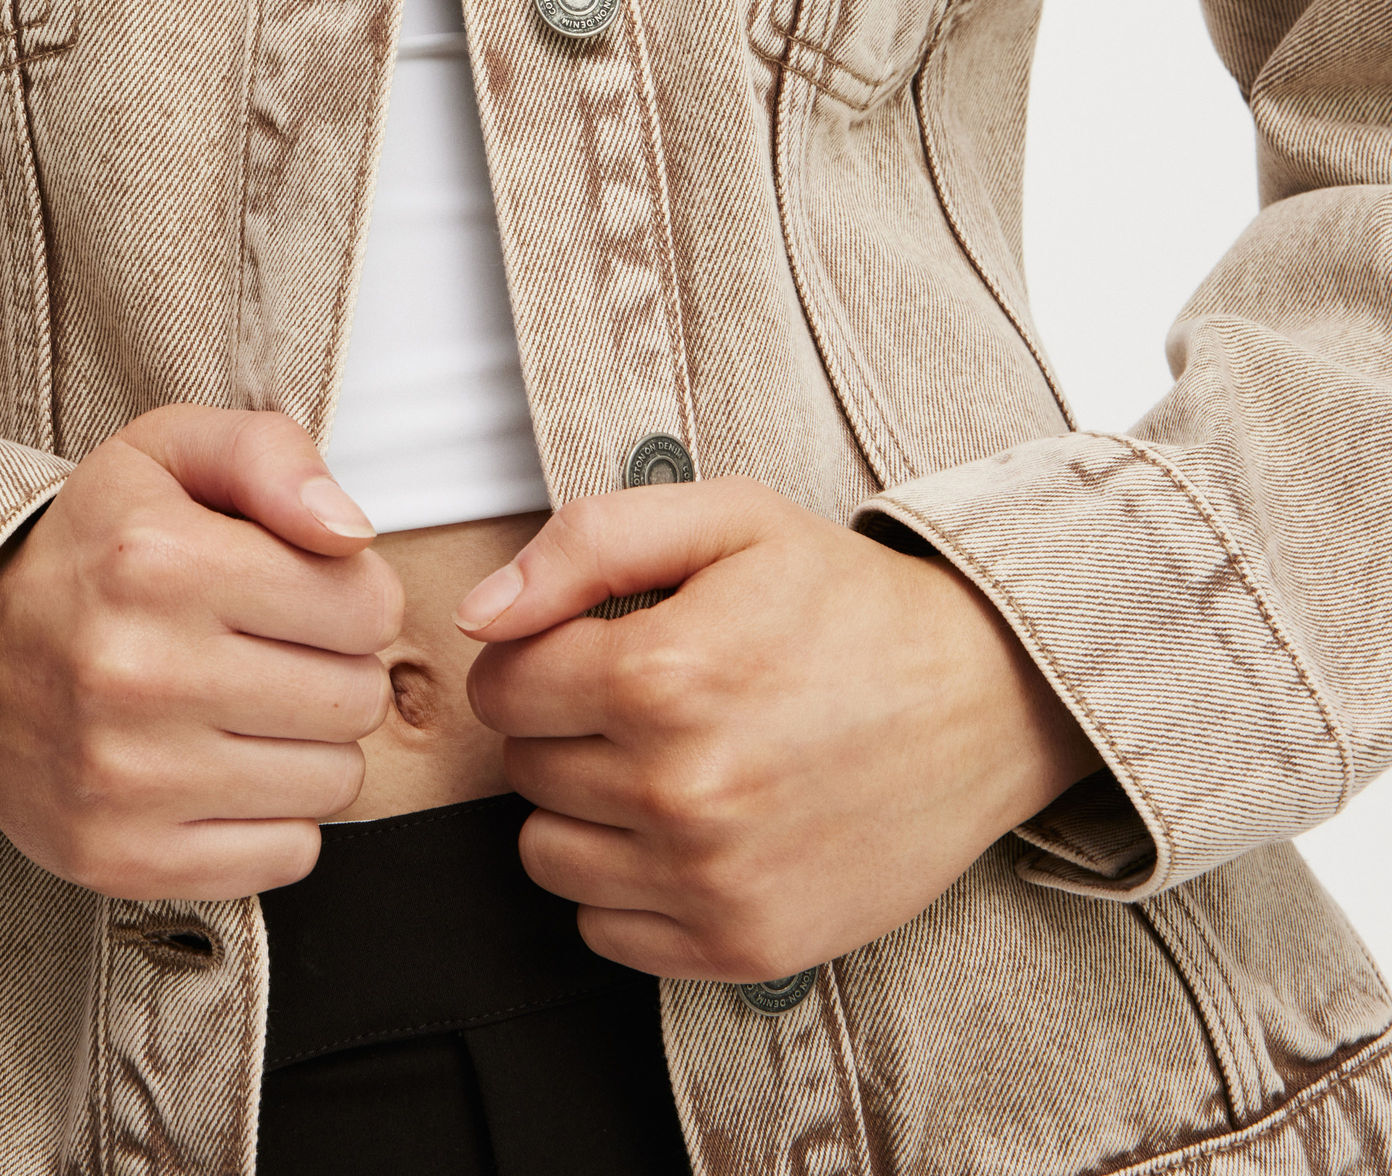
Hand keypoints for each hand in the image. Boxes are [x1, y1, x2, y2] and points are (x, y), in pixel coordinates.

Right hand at [0, 405, 403, 899]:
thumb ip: (271, 456)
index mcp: (159, 560)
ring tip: (247, 707)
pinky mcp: (120, 859)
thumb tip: (352, 532)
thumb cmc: (95, 548)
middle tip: (275, 651)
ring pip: (333, 782)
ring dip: (311, 745)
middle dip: (339, 669)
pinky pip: (288, 855)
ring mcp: (124, 778)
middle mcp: (138, 671)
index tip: (306, 594)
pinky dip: (276, 817)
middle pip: (356, 698)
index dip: (357, 595)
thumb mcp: (169, 453)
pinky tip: (223, 770)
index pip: (367, 605)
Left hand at [458, 478, 1099, 982]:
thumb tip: (484, 611)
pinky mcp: (744, 945)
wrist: (981, 701)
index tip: (584, 649)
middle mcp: (680, 789)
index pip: (502, 686)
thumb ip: (588, 544)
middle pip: (525, 769)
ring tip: (664, 761)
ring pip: (548, 856)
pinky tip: (689, 828)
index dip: (533, 657)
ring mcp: (712, 879)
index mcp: (663, 674)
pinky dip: (627, 884)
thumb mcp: (727, 520)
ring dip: (585, 809)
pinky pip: (605, 932)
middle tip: (646, 698)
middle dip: (565, 725)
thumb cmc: (849, 604)